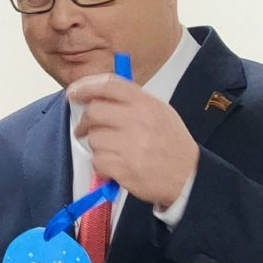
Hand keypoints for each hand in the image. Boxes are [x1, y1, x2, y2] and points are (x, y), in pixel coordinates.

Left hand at [68, 73, 198, 207]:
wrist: (188, 177)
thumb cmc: (171, 143)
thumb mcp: (160, 112)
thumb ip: (132, 100)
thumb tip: (97, 93)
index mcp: (146, 104)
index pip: (108, 85)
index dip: (85, 86)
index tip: (73, 92)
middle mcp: (138, 121)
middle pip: (94, 111)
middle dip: (85, 121)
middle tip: (84, 129)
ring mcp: (131, 145)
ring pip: (93, 138)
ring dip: (97, 146)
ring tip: (113, 151)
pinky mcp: (124, 168)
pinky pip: (97, 160)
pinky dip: (101, 165)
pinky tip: (115, 165)